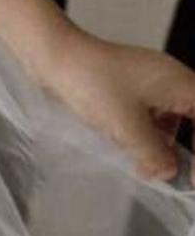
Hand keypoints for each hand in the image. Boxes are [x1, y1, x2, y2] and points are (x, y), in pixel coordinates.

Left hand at [41, 30, 194, 184]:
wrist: (53, 56)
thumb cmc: (91, 82)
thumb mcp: (127, 127)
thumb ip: (155, 155)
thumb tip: (169, 171)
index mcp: (179, 82)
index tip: (192, 179)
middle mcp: (169, 79)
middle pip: (193, 120)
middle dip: (184, 151)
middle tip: (172, 174)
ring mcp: (149, 82)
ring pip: (169, 121)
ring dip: (160, 145)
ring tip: (144, 165)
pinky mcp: (129, 87)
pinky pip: (149, 116)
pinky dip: (143, 135)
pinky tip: (127, 148)